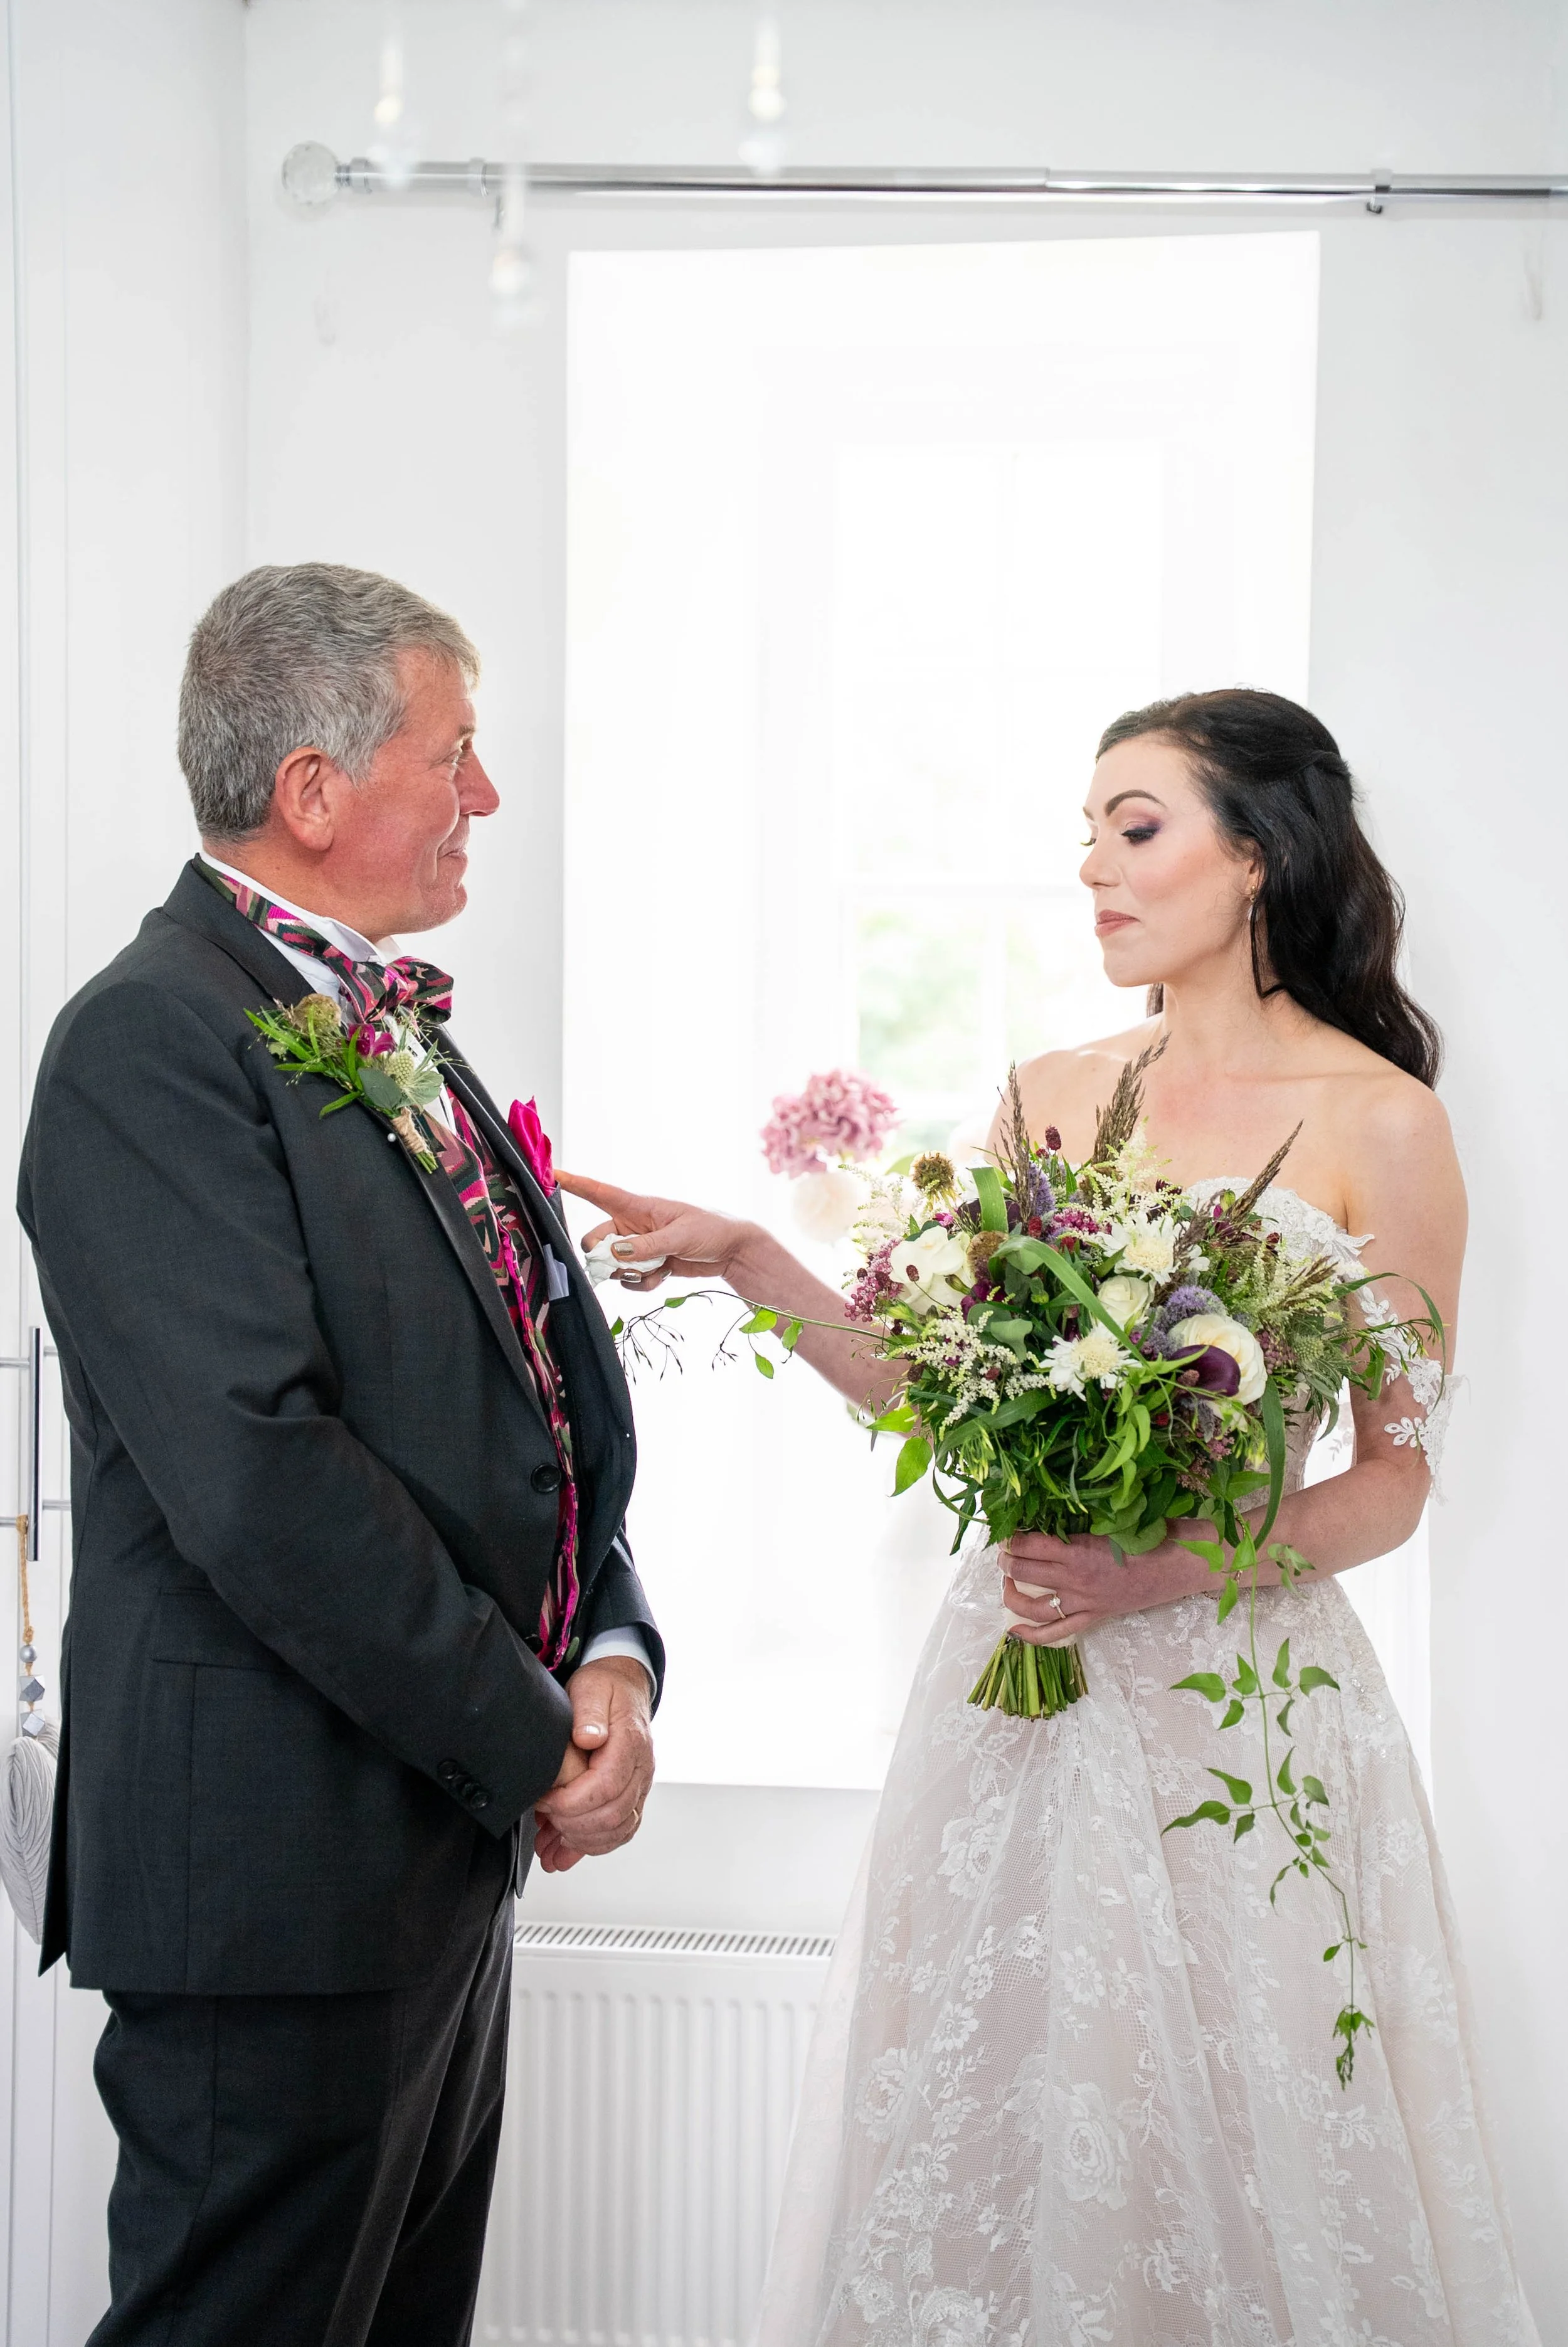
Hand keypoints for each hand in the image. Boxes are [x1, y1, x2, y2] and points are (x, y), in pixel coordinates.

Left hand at [532, 1655, 654, 1871]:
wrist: (623, 1687)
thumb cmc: (606, 1688)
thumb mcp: (592, 1687)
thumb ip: (589, 1713)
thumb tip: (588, 1738)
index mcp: (631, 1742)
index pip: (607, 1785)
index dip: (573, 1801)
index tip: (545, 1799)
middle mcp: (641, 1768)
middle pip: (614, 1814)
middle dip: (573, 1825)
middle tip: (544, 1819)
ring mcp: (639, 1785)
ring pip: (619, 1830)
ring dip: (582, 1843)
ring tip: (550, 1848)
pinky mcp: (631, 1796)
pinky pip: (620, 1831)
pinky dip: (592, 1846)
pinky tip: (566, 1850)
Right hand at [556, 1169, 753, 1296]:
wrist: (733, 1251)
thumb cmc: (711, 1229)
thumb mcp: (680, 1235)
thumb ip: (647, 1245)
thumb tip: (615, 1253)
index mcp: (639, 1207)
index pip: (599, 1193)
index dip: (573, 1184)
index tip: (549, 1175)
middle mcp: (633, 1226)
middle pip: (596, 1240)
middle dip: (602, 1254)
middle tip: (620, 1261)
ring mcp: (639, 1247)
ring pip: (612, 1264)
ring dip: (627, 1272)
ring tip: (657, 1267)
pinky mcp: (648, 1265)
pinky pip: (629, 1279)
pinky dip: (641, 1283)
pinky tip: (662, 1276)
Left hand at [999, 1529, 1204, 1643]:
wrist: (1186, 1563)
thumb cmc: (1155, 1532)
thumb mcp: (1116, 1517)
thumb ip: (1084, 1518)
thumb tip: (1054, 1509)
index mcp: (1080, 1550)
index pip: (1030, 1543)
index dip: (1013, 1535)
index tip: (1007, 1528)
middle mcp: (1076, 1579)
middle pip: (1026, 1569)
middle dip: (1007, 1558)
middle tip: (1003, 1550)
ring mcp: (1085, 1601)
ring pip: (1033, 1604)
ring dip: (1012, 1592)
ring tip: (1006, 1579)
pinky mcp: (1097, 1616)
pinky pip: (1057, 1633)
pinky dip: (1032, 1635)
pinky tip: (1014, 1630)